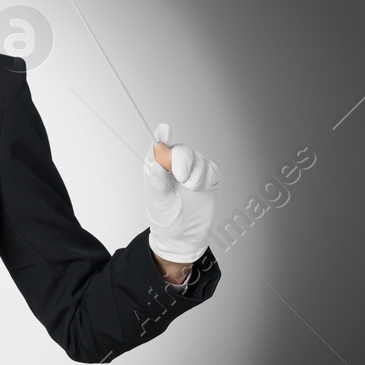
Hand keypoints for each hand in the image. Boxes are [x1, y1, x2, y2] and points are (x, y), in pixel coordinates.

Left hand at [143, 122, 219, 263]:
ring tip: (188, 188)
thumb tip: (153, 164)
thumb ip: (155, 182)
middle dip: (183, 160)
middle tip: (181, 177)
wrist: (184, 234)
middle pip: (181, 150)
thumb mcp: (157, 201)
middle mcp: (174, 164)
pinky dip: (206, 178)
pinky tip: (199, 189)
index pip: (158, 146)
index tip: (165, 129)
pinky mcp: (207, 176)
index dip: (162, 136)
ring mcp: (192, 169)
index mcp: (157, 166)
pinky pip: (210, 169)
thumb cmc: (165, 217)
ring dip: (195, 173)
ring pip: (197, 158)